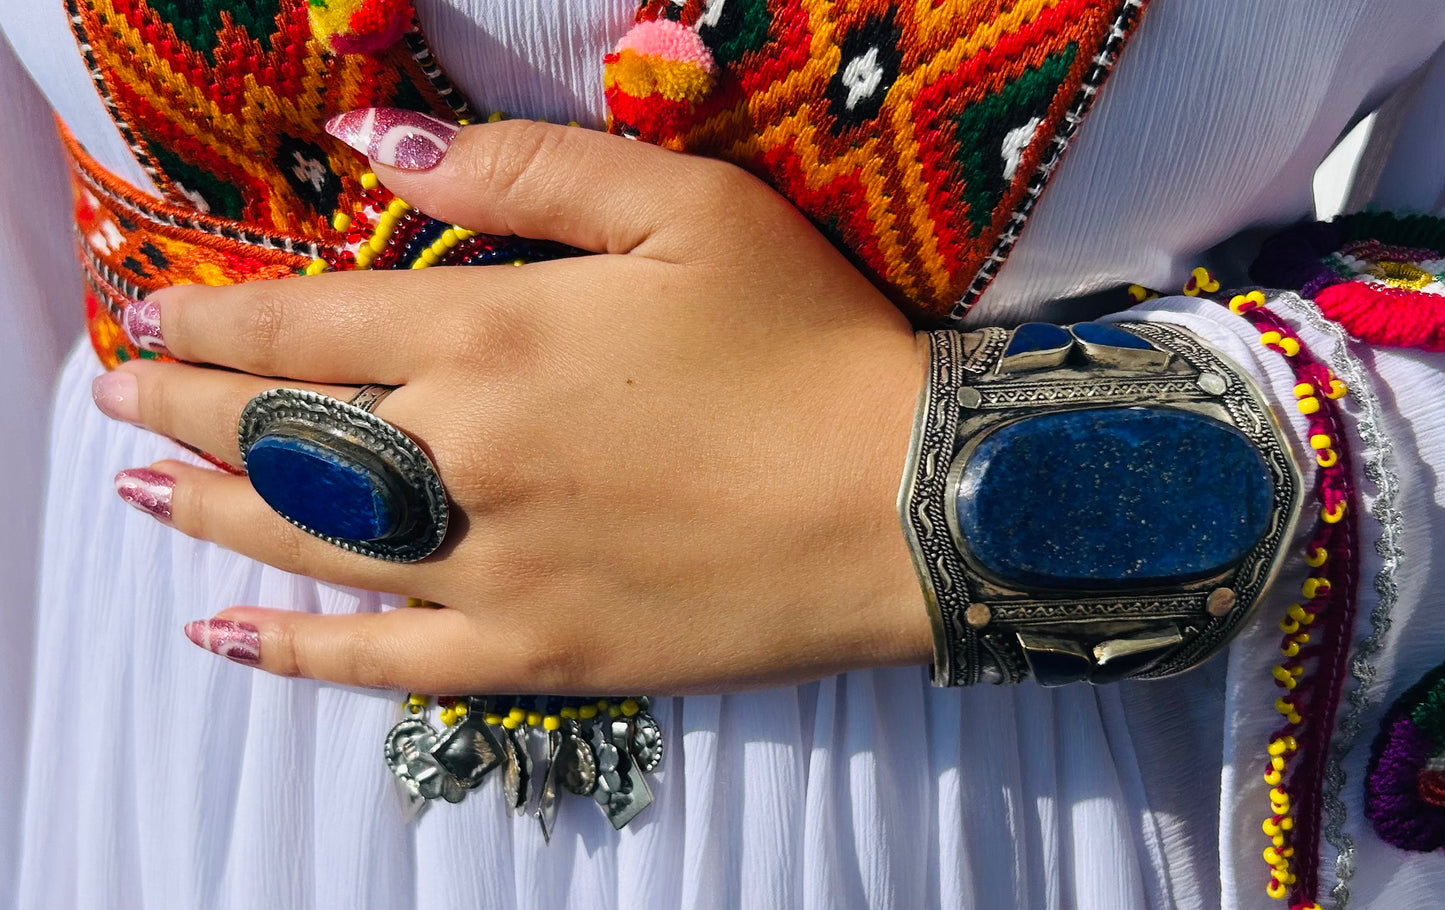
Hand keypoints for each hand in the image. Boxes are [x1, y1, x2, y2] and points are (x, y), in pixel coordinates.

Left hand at [96, 117, 931, 693]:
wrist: (906, 503)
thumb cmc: (806, 343)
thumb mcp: (686, 207)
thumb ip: (522, 165)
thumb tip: (375, 137)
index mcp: (492, 335)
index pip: (301, 323)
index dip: (209, 317)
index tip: (149, 314)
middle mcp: (461, 456)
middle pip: (276, 432)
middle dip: (177, 409)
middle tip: (116, 397)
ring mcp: (488, 568)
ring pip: (306, 539)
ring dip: (205, 508)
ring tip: (139, 493)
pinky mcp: (532, 655)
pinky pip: (383, 664)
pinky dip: (295, 650)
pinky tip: (227, 635)